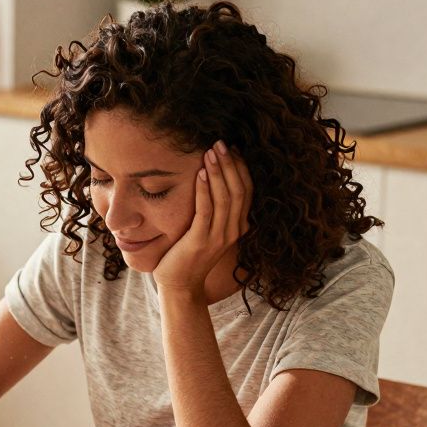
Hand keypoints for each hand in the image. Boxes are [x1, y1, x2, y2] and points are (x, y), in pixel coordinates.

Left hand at [153, 140, 252, 294]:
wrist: (180, 284)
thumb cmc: (190, 253)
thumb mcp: (209, 229)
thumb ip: (216, 210)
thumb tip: (212, 179)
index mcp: (238, 226)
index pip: (246, 190)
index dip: (241, 168)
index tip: (233, 148)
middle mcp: (233, 230)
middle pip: (239, 190)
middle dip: (231, 164)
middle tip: (221, 142)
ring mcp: (218, 237)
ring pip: (225, 198)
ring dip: (219, 172)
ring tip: (211, 152)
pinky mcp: (200, 241)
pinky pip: (206, 211)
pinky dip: (205, 190)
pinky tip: (201, 174)